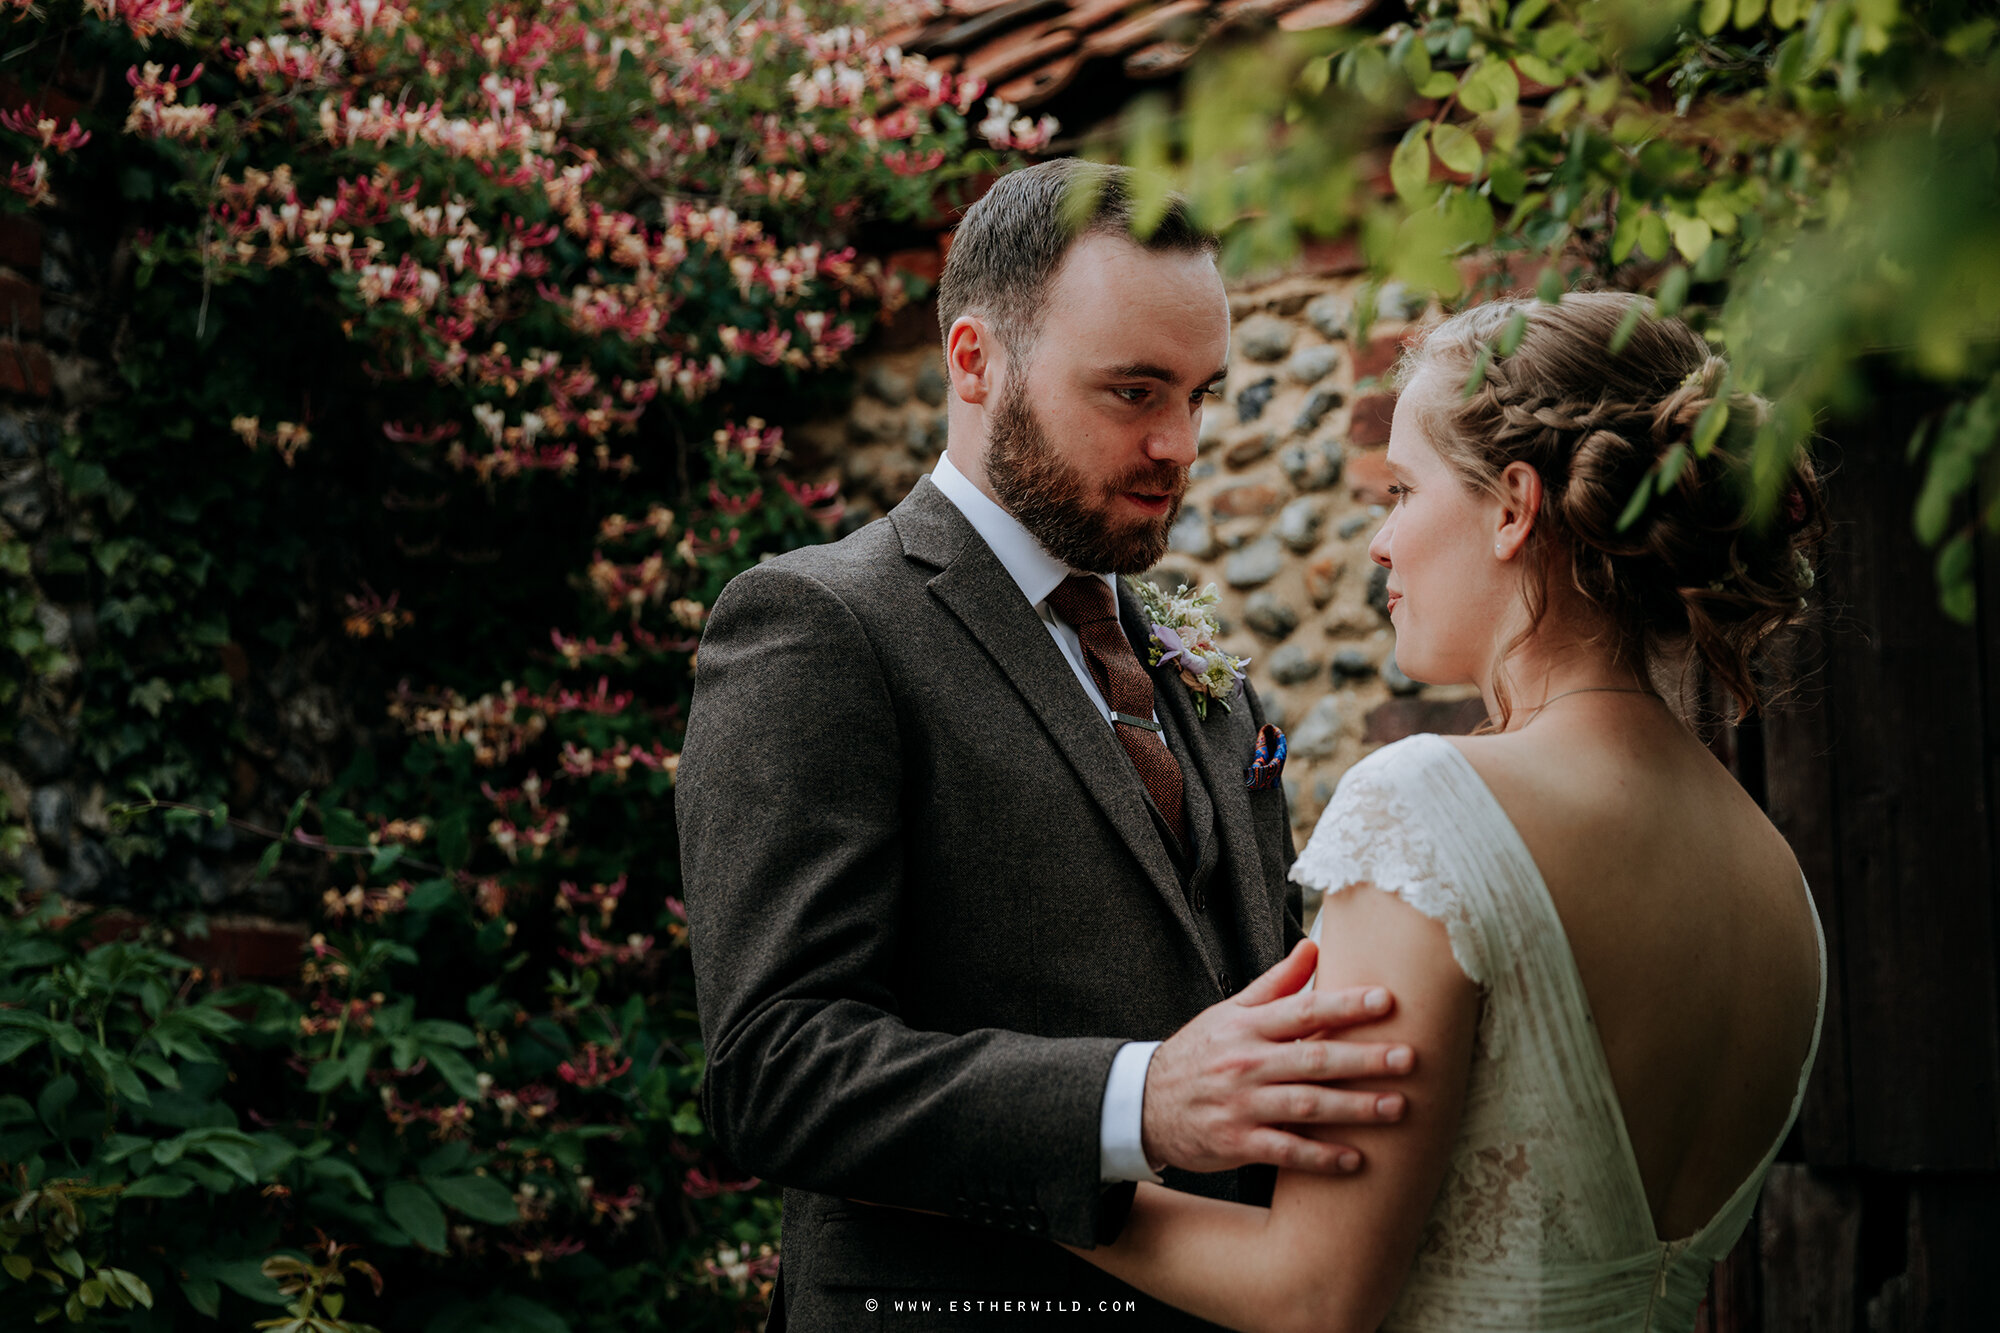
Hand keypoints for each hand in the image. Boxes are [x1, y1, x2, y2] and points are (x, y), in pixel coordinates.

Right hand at [1139, 940, 1412, 1174]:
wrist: (1143, 1103)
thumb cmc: (1198, 1054)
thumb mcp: (1229, 1012)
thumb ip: (1275, 984)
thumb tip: (1314, 946)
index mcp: (1247, 1026)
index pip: (1304, 1009)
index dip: (1345, 1004)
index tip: (1387, 1000)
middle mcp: (1246, 1063)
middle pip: (1313, 1058)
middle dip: (1364, 1059)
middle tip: (1409, 1058)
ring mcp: (1242, 1104)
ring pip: (1306, 1105)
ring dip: (1354, 1108)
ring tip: (1397, 1108)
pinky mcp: (1238, 1142)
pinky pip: (1286, 1151)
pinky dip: (1320, 1156)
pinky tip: (1355, 1159)